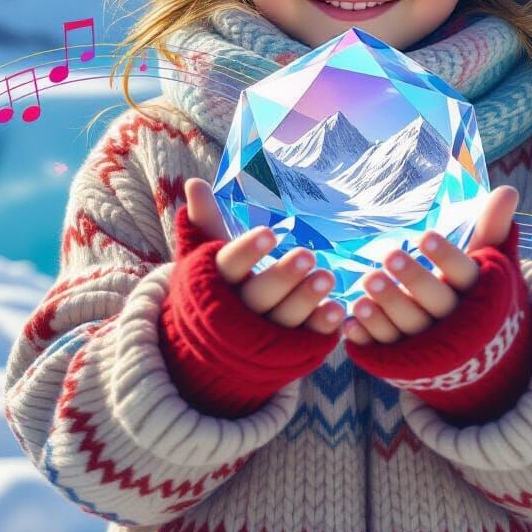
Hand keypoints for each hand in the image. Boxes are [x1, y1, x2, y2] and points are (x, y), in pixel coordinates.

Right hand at [181, 178, 344, 336]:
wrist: (214, 349)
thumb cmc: (215, 288)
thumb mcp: (206, 257)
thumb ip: (205, 221)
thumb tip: (194, 182)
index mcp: (216, 284)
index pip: (229, 266)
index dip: (247, 252)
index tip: (269, 233)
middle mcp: (239, 312)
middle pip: (259, 296)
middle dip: (283, 277)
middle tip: (308, 254)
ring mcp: (263, 335)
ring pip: (284, 319)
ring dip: (306, 299)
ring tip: (328, 276)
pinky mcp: (288, 350)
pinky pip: (306, 339)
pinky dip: (321, 325)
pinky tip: (338, 309)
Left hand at [342, 185, 519, 345]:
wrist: (479, 359)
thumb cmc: (479, 297)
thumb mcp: (489, 266)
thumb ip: (492, 230)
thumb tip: (508, 190)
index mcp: (478, 296)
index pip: (464, 275)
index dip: (446, 258)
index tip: (426, 236)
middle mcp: (454, 323)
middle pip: (435, 303)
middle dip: (413, 280)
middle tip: (389, 256)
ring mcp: (429, 346)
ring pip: (407, 328)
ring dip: (386, 307)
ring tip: (366, 282)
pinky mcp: (404, 361)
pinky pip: (384, 350)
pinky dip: (367, 337)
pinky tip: (350, 320)